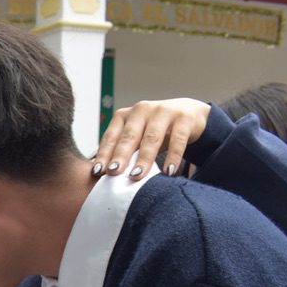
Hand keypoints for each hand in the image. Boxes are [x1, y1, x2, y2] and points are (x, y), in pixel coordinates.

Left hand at [93, 98, 210, 178]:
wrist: (188, 114)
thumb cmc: (154, 131)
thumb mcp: (136, 137)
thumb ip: (120, 151)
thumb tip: (97, 174)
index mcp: (125, 116)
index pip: (111, 137)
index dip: (104, 154)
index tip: (98, 172)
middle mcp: (142, 110)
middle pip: (129, 136)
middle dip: (120, 156)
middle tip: (113, 173)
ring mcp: (163, 111)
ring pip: (151, 138)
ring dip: (143, 159)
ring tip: (136, 177)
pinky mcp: (184, 117)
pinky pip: (178, 139)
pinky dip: (173, 157)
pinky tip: (169, 172)